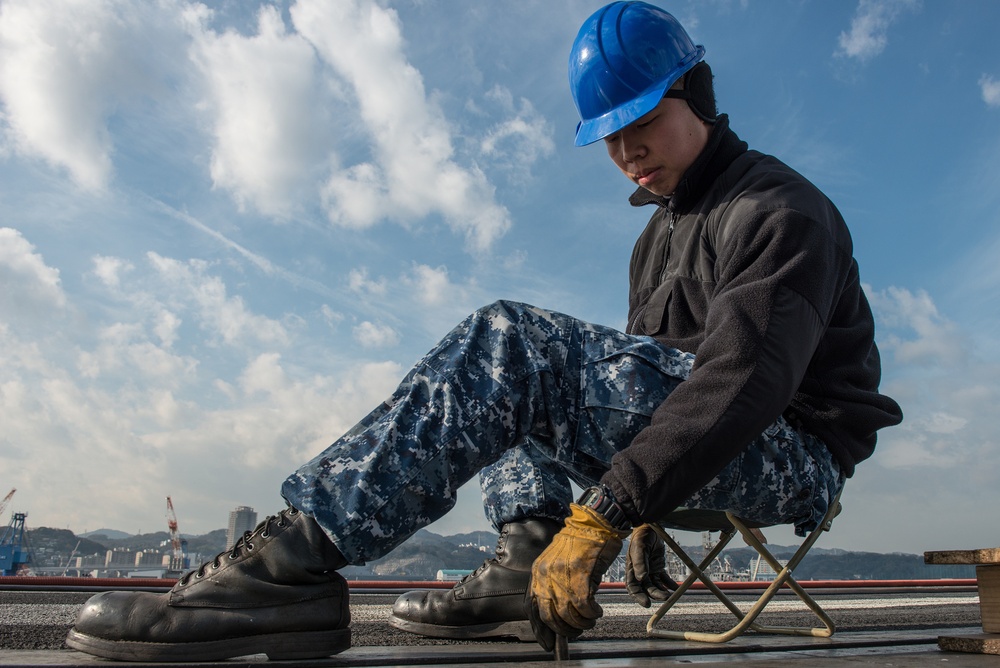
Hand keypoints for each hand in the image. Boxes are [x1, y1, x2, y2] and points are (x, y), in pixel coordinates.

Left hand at [527, 504, 626, 644]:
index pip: (534, 608)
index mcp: (538, 572)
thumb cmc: (580, 543)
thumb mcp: (558, 562)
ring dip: (581, 623)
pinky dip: (591, 613)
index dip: (542, 629)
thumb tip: (562, 612)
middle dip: (565, 629)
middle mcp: (545, 575)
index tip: (548, 643)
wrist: (594, 523)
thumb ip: (555, 584)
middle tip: (577, 631)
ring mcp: (562, 575)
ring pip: (568, 613)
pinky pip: (583, 605)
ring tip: (589, 620)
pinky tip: (596, 612)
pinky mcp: (580, 574)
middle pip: (551, 615)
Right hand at [625, 524, 678, 607]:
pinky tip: (676, 588)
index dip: (639, 596)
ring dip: (663, 591)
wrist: (650, 527)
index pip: (633, 587)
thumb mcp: (640, 548)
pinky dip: (670, 584)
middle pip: (646, 588)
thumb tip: (641, 578)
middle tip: (665, 597)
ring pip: (656, 585)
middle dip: (655, 595)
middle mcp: (640, 572)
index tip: (647, 603)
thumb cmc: (642, 536)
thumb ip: (640, 563)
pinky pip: (664, 579)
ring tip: (671, 595)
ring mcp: (649, 570)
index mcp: (631, 569)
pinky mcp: (658, 567)